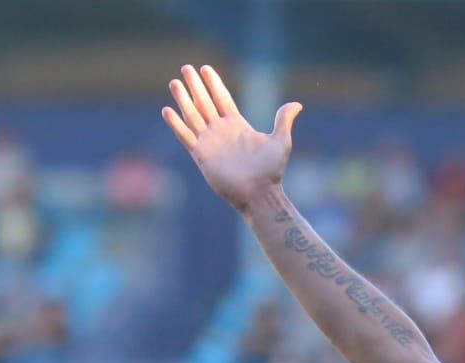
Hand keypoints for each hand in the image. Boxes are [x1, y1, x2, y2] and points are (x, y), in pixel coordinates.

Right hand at [161, 63, 301, 214]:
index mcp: (237, 125)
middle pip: (205, 103)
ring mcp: (209, 142)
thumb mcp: (281, 142)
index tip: (205, 68)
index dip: (214, 84)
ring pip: (192, 115)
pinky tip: (167, 110)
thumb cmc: (271, 171)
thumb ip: (283, 120)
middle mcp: (221, 131)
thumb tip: (297, 104)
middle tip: (186, 68)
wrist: (259, 194)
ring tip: (175, 82)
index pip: (222, 99)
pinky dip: (176, 124)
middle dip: (196, 86)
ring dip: (183, 99)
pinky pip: (185, 136)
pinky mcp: (201, 155)